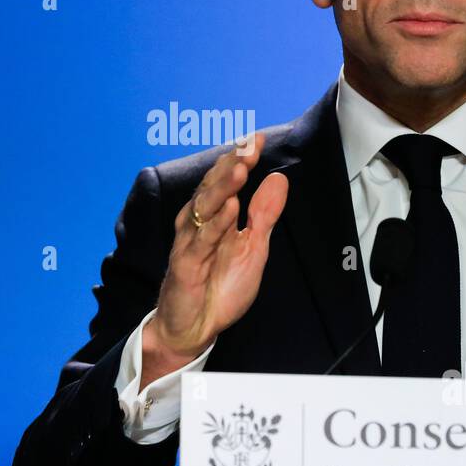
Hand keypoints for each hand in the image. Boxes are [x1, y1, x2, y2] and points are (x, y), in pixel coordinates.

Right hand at [144, 133, 288, 383]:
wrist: (194, 327)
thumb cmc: (220, 286)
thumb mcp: (253, 247)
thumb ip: (264, 215)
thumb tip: (279, 179)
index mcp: (214, 216)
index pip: (227, 181)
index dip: (240, 159)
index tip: (256, 138)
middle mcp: (198, 223)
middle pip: (213, 188)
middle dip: (231, 164)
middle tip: (248, 145)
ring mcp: (190, 243)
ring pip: (205, 208)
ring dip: (223, 187)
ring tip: (240, 167)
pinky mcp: (185, 266)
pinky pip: (201, 242)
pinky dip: (215, 225)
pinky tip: (230, 210)